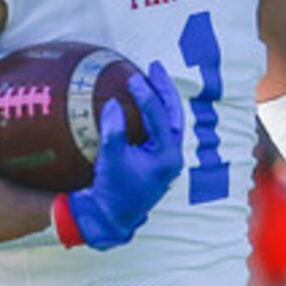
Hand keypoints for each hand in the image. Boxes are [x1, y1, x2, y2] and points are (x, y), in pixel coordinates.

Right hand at [54, 59, 185, 249]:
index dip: (148, 95)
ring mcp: (167, 158)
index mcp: (167, 157)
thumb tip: (114, 104)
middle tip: (154, 67)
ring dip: (162, 99)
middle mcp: (172, 156)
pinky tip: (144, 102)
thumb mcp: (111, 160)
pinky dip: (154, 113)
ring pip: (171, 120)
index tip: (134, 78)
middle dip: (165, 89)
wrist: (111, 218)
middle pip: (175, 114)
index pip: (161, 118)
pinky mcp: (158, 160)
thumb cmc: (111, 192)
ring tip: (152, 78)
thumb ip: (114, 132)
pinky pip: (161, 129)